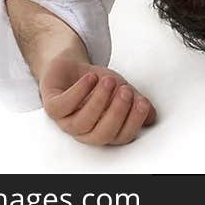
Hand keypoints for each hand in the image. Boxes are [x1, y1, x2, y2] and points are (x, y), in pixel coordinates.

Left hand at [39, 51, 157, 146]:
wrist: (69, 67)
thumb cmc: (93, 83)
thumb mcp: (119, 89)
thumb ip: (134, 101)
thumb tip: (151, 115)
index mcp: (102, 129)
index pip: (120, 137)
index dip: (133, 122)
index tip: (142, 103)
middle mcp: (84, 130)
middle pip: (101, 134)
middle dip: (116, 113)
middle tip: (126, 92)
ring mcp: (66, 121)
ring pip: (82, 123)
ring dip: (98, 100)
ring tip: (108, 81)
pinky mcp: (52, 107)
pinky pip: (62, 107)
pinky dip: (78, 92)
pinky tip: (89, 79)